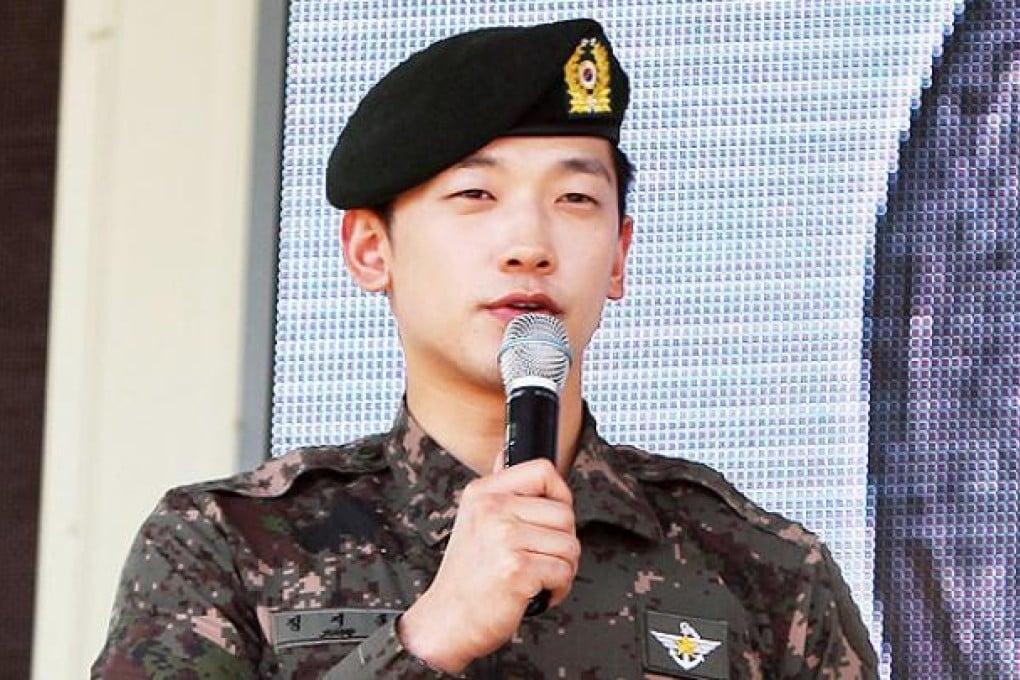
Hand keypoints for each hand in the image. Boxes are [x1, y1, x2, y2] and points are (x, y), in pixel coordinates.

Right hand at [397, 457, 578, 672]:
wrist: (446, 620)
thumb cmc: (465, 576)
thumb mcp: (472, 519)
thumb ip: (497, 488)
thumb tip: (507, 454)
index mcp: (483, 493)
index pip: (543, 470)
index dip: (559, 494)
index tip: (553, 514)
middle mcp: (492, 510)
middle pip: (565, 512)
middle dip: (563, 542)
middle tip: (541, 557)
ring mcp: (504, 539)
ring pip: (569, 545)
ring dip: (562, 569)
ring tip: (537, 576)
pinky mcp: (516, 569)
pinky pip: (563, 572)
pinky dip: (558, 588)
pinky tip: (536, 592)